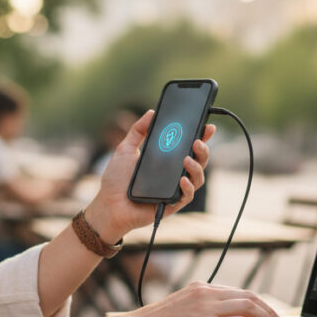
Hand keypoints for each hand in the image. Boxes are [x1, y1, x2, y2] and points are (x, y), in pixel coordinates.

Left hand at [84, 110, 214, 241]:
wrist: (108, 204)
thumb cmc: (116, 180)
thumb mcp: (125, 149)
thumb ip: (138, 130)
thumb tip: (152, 112)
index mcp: (167, 160)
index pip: (189, 147)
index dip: (202, 136)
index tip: (208, 126)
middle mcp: (174, 174)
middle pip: (198, 161)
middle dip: (203, 150)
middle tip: (197, 142)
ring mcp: (174, 190)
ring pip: (197, 178)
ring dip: (197, 167)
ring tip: (187, 158)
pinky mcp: (171, 205)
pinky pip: (186, 196)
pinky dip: (188, 187)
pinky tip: (182, 179)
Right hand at [122, 282, 284, 316]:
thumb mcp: (178, 310)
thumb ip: (197, 311)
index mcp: (199, 287)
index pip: (235, 292)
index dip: (255, 303)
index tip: (266, 312)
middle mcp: (205, 292)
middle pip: (247, 296)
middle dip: (267, 308)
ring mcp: (206, 307)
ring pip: (248, 306)